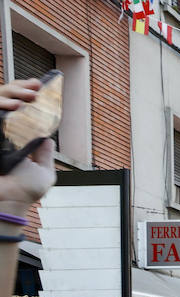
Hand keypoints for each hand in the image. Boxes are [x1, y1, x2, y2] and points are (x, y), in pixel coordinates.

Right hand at [0, 81, 54, 209]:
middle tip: (35, 88)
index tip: (40, 85)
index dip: (26, 92)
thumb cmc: (25, 190)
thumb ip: (44, 154)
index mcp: (15, 136)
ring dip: (10, 95)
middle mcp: (2, 131)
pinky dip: (1, 106)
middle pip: (4, 97)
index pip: (18, 106)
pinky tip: (13, 107)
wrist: (9, 202)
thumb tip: (48, 138)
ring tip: (25, 99)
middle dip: (19, 89)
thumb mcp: (43, 172)